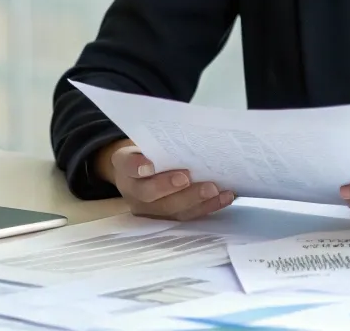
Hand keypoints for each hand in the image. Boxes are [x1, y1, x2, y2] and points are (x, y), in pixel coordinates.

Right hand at [97, 139, 234, 220]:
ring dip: (196, 200)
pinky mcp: (169, 218)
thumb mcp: (142, 142)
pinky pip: (189, 215)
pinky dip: (209, 206)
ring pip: (173, 209)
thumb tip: (186, 130)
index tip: (149, 165)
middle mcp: (133, 193)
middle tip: (188, 178)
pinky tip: (225, 197)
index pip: (127, 167)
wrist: (136, 174)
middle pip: (150, 195)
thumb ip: (156, 141)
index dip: (137, 167)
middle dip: (170, 187)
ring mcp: (151, 210)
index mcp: (124, 167)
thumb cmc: (145, 152)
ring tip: (216, 190)